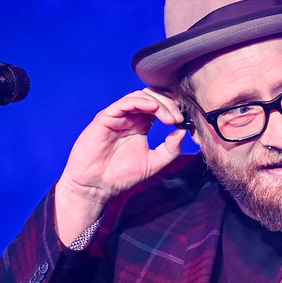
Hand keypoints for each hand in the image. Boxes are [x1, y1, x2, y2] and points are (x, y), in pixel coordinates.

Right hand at [54, 89, 186, 242]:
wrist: (97, 186)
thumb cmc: (122, 175)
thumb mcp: (154, 163)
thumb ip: (170, 149)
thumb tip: (183, 132)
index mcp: (141, 124)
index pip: (160, 107)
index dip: (173, 109)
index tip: (184, 120)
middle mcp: (130, 117)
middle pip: (152, 97)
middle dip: (169, 104)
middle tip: (178, 118)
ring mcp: (118, 116)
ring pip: (140, 96)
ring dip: (158, 103)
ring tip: (169, 119)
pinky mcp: (106, 118)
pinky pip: (124, 103)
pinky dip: (140, 102)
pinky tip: (153, 108)